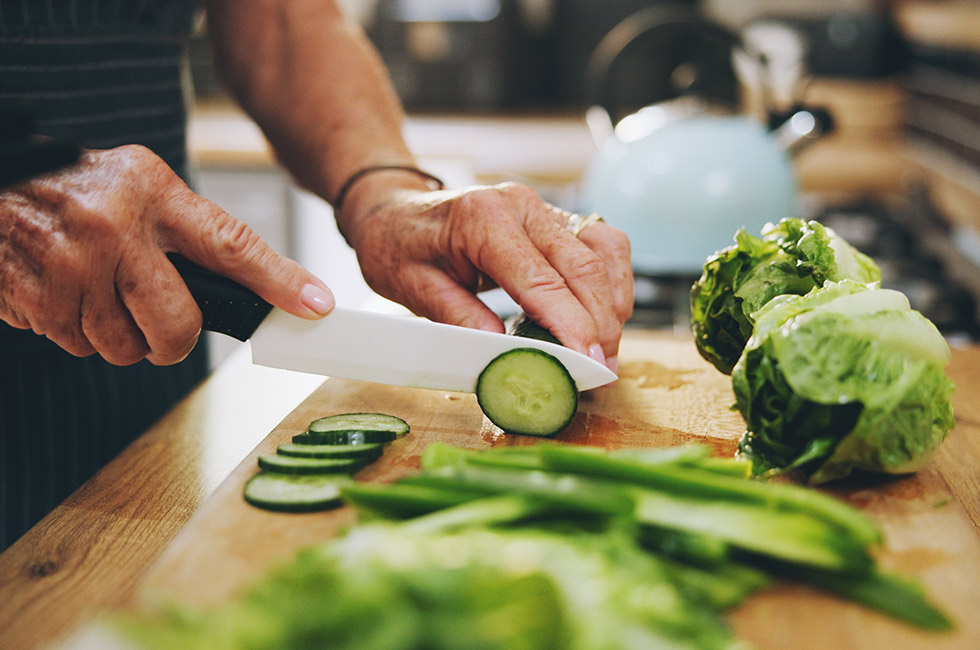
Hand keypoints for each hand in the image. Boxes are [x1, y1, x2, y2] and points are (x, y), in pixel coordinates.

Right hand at [0, 145, 332, 364]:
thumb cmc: (77, 185)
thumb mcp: (143, 186)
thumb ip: (189, 233)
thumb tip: (255, 291)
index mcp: (155, 194)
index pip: (232, 246)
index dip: (279, 282)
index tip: (314, 306)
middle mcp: (117, 229)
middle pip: (177, 326)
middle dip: (171, 340)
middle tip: (157, 322)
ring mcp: (72, 265)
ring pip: (122, 347)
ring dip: (116, 335)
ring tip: (97, 290)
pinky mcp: (35, 297)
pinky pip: (76, 346)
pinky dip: (74, 330)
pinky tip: (65, 292)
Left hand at [339, 180, 632, 369]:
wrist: (394, 210)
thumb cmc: (398, 246)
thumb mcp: (412, 288)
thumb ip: (458, 317)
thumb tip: (504, 353)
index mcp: (483, 219)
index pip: (541, 278)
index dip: (572, 323)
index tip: (589, 362)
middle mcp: (520, 205)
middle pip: (583, 264)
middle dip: (601, 323)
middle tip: (603, 370)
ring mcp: (541, 206)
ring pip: (603, 248)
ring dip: (614, 300)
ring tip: (607, 349)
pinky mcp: (553, 216)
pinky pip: (600, 241)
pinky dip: (613, 279)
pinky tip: (607, 314)